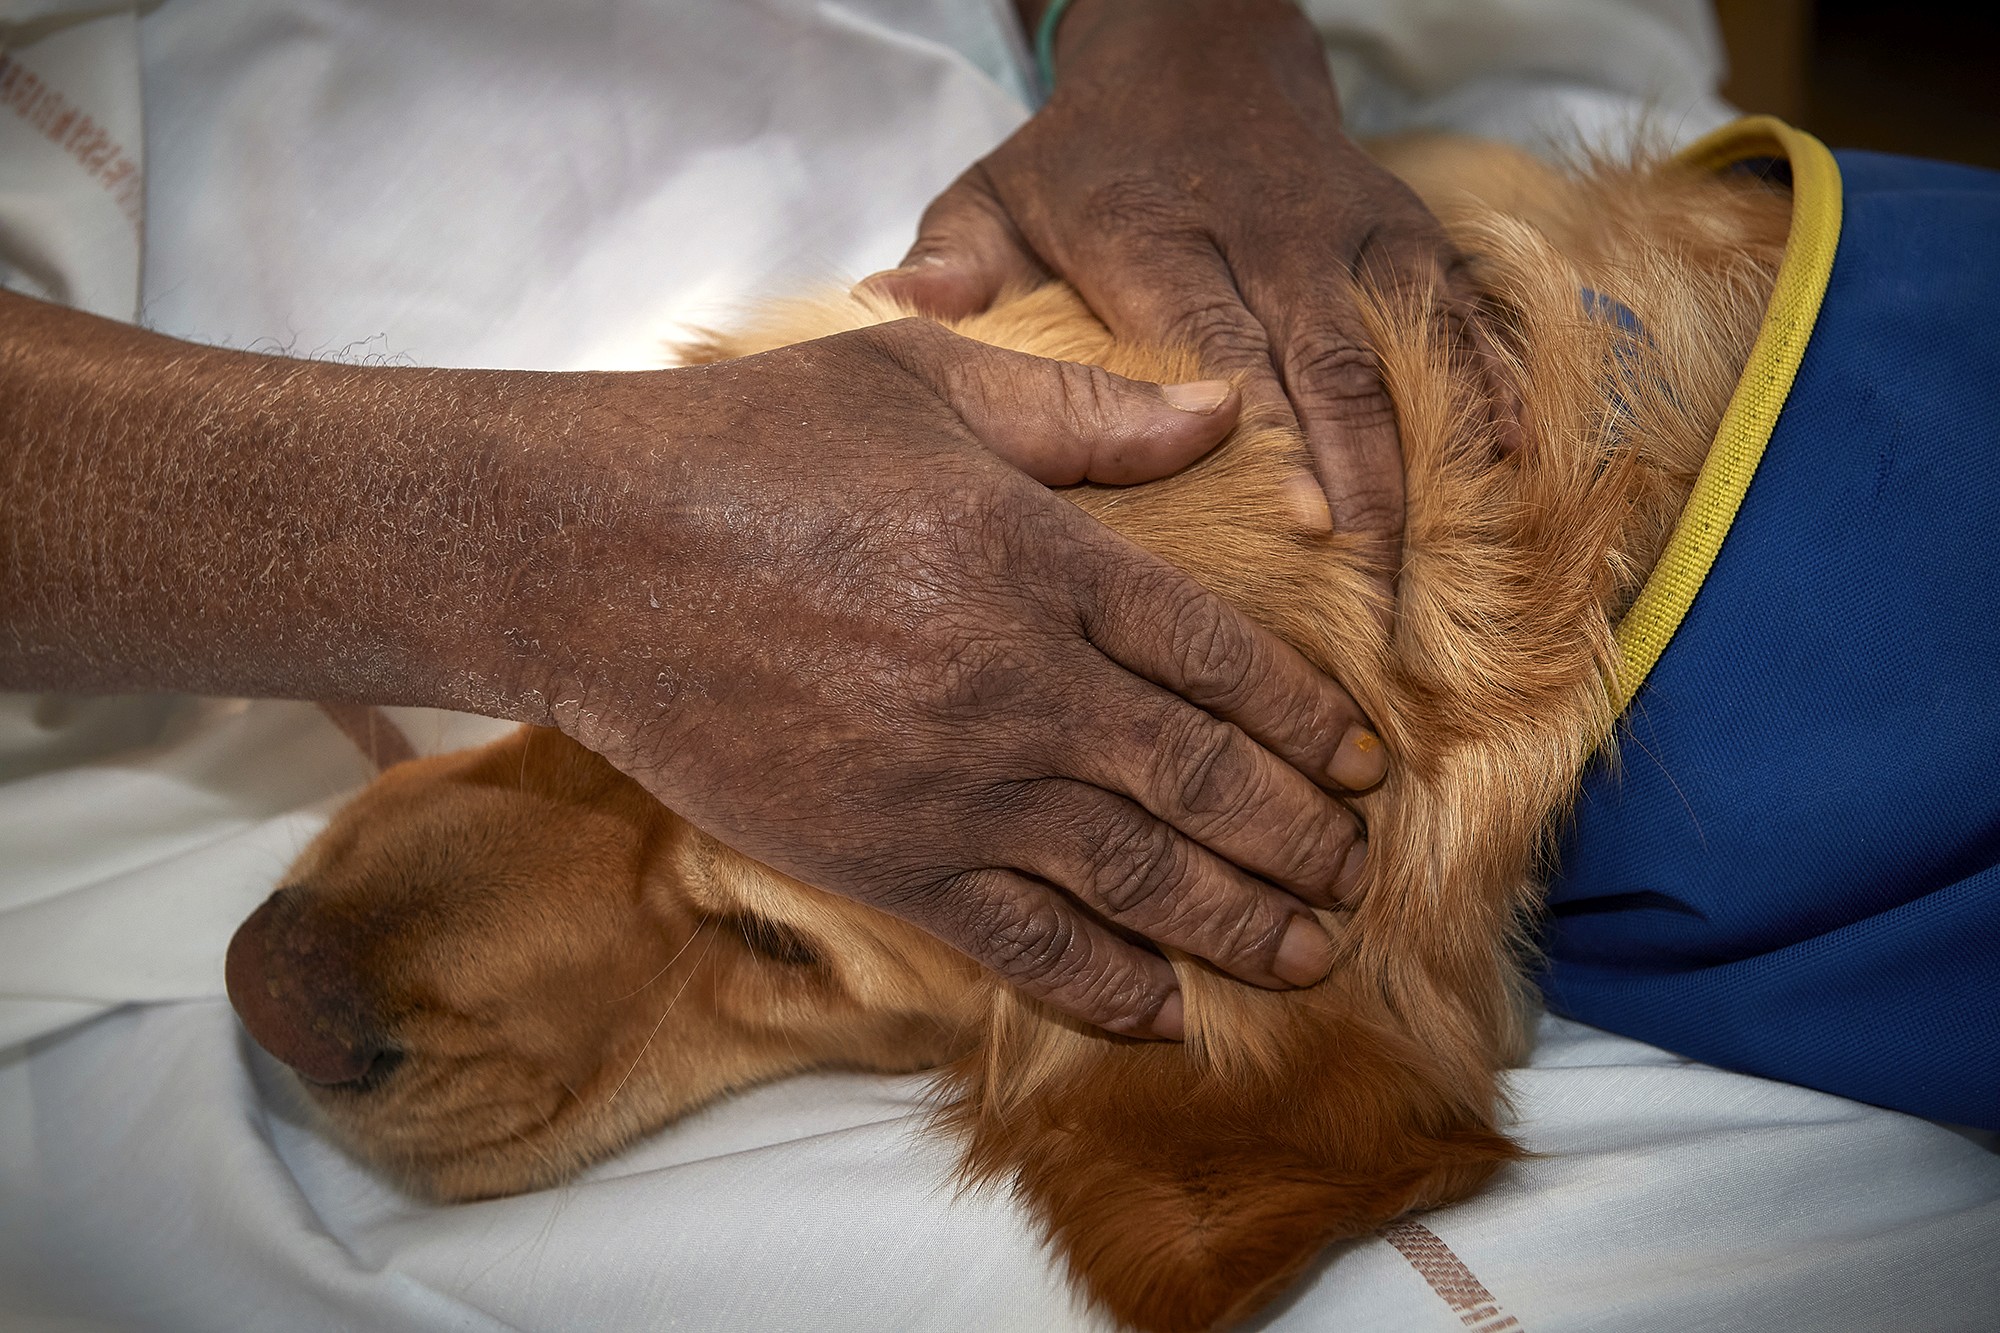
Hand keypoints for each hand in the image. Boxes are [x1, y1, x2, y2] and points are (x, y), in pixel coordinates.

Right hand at [484, 320, 1382, 1038]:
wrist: (588, 554)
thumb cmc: (751, 448)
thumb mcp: (925, 383)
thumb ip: (1087, 408)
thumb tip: (1227, 408)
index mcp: (1046, 560)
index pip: (1227, 660)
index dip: (1312, 722)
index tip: (1362, 764)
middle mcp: (1022, 686)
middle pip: (1207, 782)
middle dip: (1301, 840)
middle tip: (1356, 875)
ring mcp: (954, 787)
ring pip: (1140, 876)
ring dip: (1241, 925)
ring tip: (1308, 955)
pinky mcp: (883, 861)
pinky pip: (1023, 944)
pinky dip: (1104, 987)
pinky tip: (1164, 1013)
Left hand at [866, 0, 1485, 576]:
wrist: (1198, 49)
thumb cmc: (1085, 162)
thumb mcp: (997, 196)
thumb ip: (953, 266)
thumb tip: (891, 312)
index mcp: (1155, 236)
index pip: (1218, 343)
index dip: (1268, 437)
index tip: (1299, 526)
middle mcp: (1267, 232)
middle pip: (1328, 361)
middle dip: (1364, 474)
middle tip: (1384, 588)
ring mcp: (1351, 233)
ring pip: (1413, 347)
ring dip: (1437, 455)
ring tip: (1455, 563)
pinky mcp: (1408, 236)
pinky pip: (1466, 315)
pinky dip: (1496, 387)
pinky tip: (1520, 467)